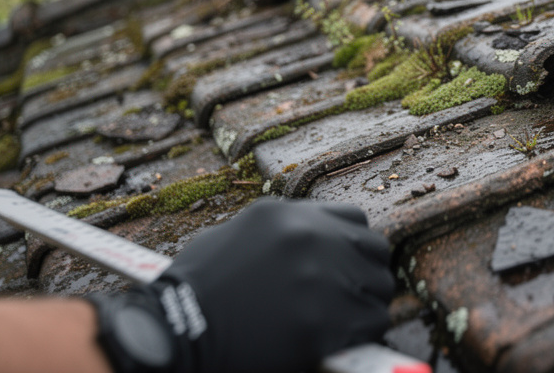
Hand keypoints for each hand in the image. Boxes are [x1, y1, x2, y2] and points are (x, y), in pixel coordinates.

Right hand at [88, 198, 394, 372]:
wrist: (175, 333)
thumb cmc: (197, 290)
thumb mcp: (238, 237)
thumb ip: (283, 235)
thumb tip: (319, 245)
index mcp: (287, 216)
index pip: (353, 218)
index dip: (353, 244)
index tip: (350, 262)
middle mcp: (310, 239)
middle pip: (373, 249)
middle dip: (367, 271)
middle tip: (354, 294)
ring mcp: (320, 280)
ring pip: (378, 287)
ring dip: (367, 303)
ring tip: (345, 319)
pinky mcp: (325, 323)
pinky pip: (372, 323)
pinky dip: (363, 331)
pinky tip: (340, 338)